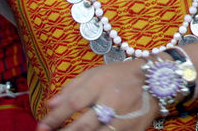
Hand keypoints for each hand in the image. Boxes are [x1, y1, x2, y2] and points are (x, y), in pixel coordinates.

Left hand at [36, 59, 156, 130]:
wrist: (157, 80)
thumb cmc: (121, 75)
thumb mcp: (96, 73)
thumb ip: (72, 88)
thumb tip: (49, 104)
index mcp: (101, 84)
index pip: (74, 102)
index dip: (55, 117)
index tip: (40, 127)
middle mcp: (112, 102)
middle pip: (84, 124)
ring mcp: (124, 119)